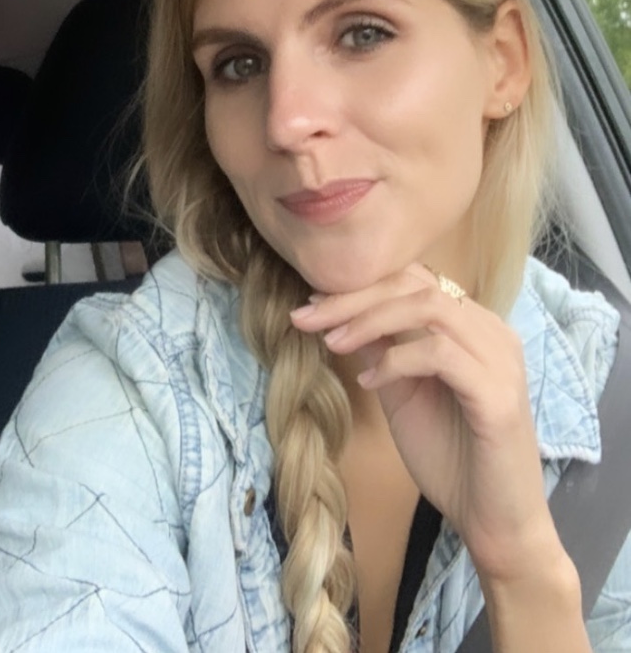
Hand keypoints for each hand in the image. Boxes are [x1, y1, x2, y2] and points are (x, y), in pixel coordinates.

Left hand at [290, 263, 560, 580]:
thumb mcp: (402, 396)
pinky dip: (396, 361)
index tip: (311, 305)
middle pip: (416, 285)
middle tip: (306, 317)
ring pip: (429, 307)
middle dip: (354, 298)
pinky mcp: (497, 393)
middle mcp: (492, 332)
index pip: (413, 282)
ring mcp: (499, 359)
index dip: (359, 287)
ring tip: (331, 344)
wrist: (494, 523)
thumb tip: (339, 318)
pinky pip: (439, 354)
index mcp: (473, 327)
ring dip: (370, 321)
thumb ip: (381, 353)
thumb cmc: (451, 460)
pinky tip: (367, 384)